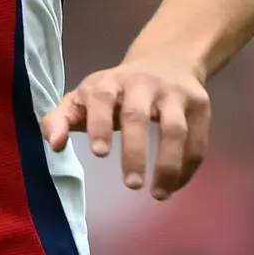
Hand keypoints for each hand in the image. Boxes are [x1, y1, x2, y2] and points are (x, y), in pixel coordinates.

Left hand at [45, 57, 212, 197]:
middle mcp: (142, 84)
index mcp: (109, 82)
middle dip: (134, 151)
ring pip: (175, 129)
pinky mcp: (199, 105)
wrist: (166, 60)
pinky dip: (188, 166)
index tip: (99, 154)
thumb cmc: (113, 92)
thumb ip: (60, 119)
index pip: (102, 99)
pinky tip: (175, 185)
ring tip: (159, 195)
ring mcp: (174, 94)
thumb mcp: (82, 99)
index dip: (99, 124)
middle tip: (131, 185)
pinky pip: (197, 139)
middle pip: (138, 116)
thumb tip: (54, 145)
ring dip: (168, 164)